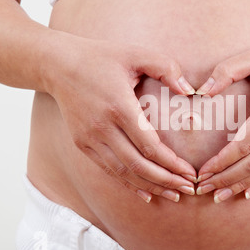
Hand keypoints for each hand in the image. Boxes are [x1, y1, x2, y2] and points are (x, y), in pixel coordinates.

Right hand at [46, 37, 196, 202]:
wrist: (59, 65)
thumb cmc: (102, 58)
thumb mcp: (137, 53)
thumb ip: (166, 68)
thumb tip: (189, 90)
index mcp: (119, 106)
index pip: (149, 145)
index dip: (172, 163)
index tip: (190, 172)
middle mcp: (102, 127)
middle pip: (138, 165)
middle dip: (166, 180)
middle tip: (188, 189)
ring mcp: (90, 138)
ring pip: (123, 173)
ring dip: (150, 186)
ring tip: (173, 195)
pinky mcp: (83, 144)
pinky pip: (108, 170)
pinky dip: (128, 184)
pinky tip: (146, 193)